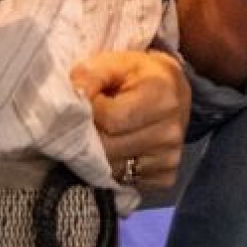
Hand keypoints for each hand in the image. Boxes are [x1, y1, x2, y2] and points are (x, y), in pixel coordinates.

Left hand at [71, 48, 189, 190]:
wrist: (174, 92)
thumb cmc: (140, 75)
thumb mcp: (118, 63)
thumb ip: (91, 74)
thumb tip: (72, 97)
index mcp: (162, 95)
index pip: (111, 118)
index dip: (91, 110)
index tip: (91, 101)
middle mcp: (171, 131)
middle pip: (109, 148)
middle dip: (90, 136)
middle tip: (91, 122)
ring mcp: (170, 157)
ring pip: (112, 170)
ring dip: (99, 156)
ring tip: (104, 135)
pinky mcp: (166, 177)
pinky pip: (126, 183)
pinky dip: (114, 171)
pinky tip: (119, 151)